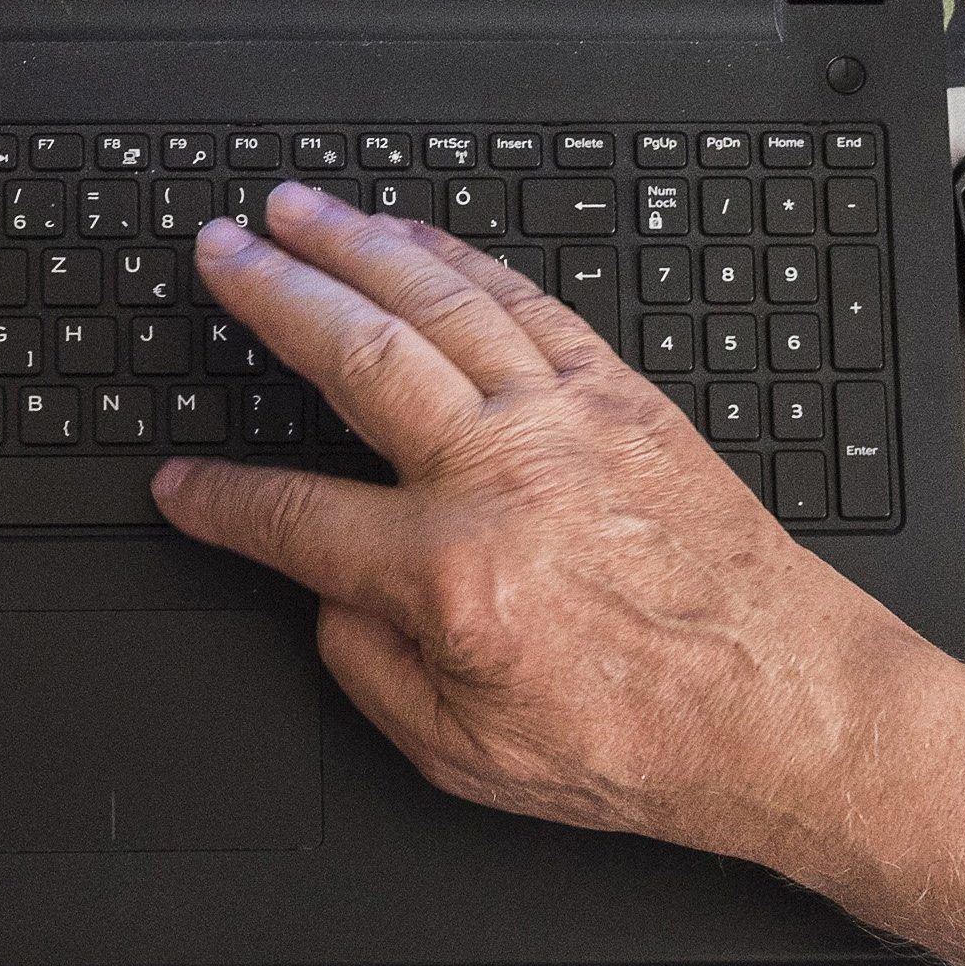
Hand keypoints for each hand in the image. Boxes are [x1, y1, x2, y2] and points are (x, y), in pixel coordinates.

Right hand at [149, 184, 964, 878]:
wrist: (789, 713)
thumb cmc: (646, 741)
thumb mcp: (464, 755)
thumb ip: (371, 670)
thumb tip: (328, 599)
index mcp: (451, 575)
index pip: (294, 517)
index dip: (217, 500)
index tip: (176, 482)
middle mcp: (505, 475)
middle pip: (356, 353)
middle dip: (269, 293)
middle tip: (217, 251)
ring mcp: (570, 422)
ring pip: (441, 300)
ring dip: (356, 243)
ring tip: (295, 210)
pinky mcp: (627, 400)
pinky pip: (527, 303)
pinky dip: (461, 260)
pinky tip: (416, 239)